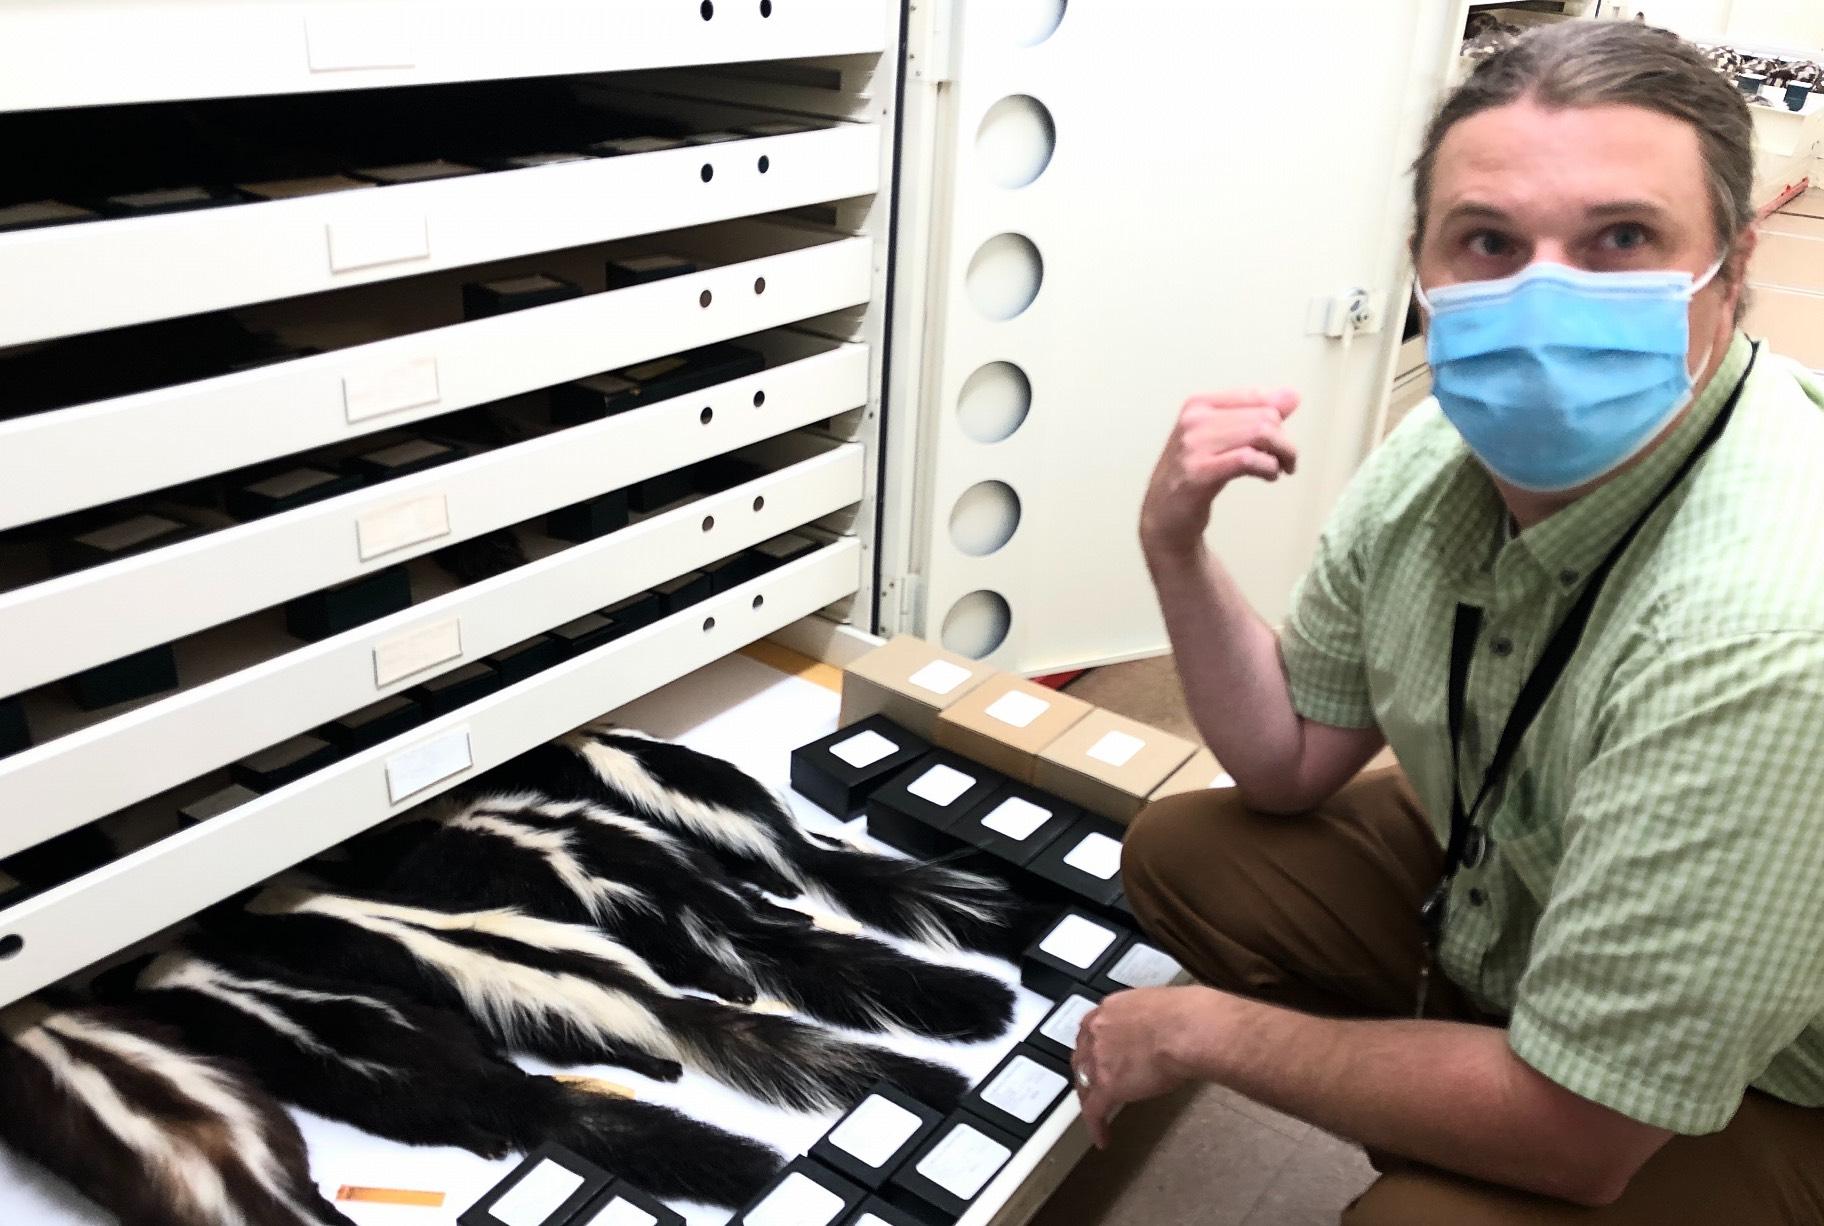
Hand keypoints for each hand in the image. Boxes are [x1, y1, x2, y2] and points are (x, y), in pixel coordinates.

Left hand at [1073, 986, 1217, 1147]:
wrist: (1187, 1030)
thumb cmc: (1187, 1015)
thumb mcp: (1159, 1005)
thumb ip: (1147, 1018)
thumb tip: (1157, 1027)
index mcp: (1111, 1009)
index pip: (1092, 1030)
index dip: (1093, 1047)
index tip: (1098, 1055)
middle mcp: (1098, 1032)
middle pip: (1082, 1057)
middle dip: (1087, 1072)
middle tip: (1095, 1085)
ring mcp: (1099, 1060)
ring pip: (1084, 1084)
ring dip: (1089, 1099)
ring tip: (1097, 1113)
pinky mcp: (1107, 1087)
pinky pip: (1094, 1111)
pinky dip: (1096, 1126)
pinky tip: (1102, 1138)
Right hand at [1140, 389, 1299, 557]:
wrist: (1163, 514)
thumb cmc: (1193, 475)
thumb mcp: (1221, 438)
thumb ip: (1253, 415)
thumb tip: (1291, 397)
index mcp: (1198, 405)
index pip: (1256, 397)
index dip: (1279, 418)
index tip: (1283, 439)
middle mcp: (1194, 420)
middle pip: (1263, 417)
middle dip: (1284, 441)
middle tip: (1286, 460)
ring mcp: (1193, 447)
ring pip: (1260, 434)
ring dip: (1282, 454)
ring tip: (1281, 468)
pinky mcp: (1199, 473)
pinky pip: (1247, 460)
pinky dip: (1268, 468)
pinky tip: (1269, 476)